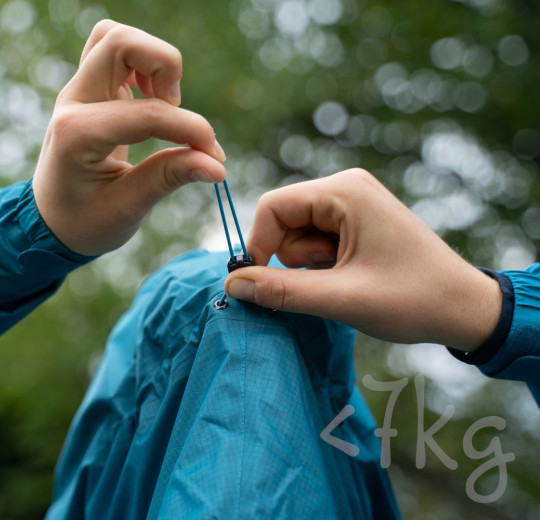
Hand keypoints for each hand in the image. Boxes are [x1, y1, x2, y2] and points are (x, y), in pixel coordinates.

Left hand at [32, 20, 225, 256]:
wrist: (49, 223)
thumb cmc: (84, 222)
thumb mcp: (128, 208)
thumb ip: (170, 178)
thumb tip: (218, 166)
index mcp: (77, 135)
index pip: (147, 113)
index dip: (191, 129)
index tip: (213, 155)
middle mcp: (72, 103)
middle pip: (119, 41)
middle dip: (164, 65)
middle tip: (175, 107)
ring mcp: (78, 91)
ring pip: (113, 35)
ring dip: (150, 58)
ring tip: (164, 101)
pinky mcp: (88, 89)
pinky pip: (113, 50)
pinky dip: (141, 61)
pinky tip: (153, 97)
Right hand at [225, 169, 501, 351]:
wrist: (465, 308)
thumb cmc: (412, 300)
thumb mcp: (341, 299)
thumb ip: (281, 291)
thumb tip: (231, 285)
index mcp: (345, 191)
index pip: (272, 207)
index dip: (258, 245)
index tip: (259, 284)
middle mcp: (347, 186)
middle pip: (283, 219)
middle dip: (292, 258)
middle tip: (325, 283)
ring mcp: (354, 202)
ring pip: (298, 233)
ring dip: (309, 264)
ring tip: (345, 281)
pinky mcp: (357, 220)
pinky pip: (317, 238)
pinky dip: (322, 263)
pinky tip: (351, 277)